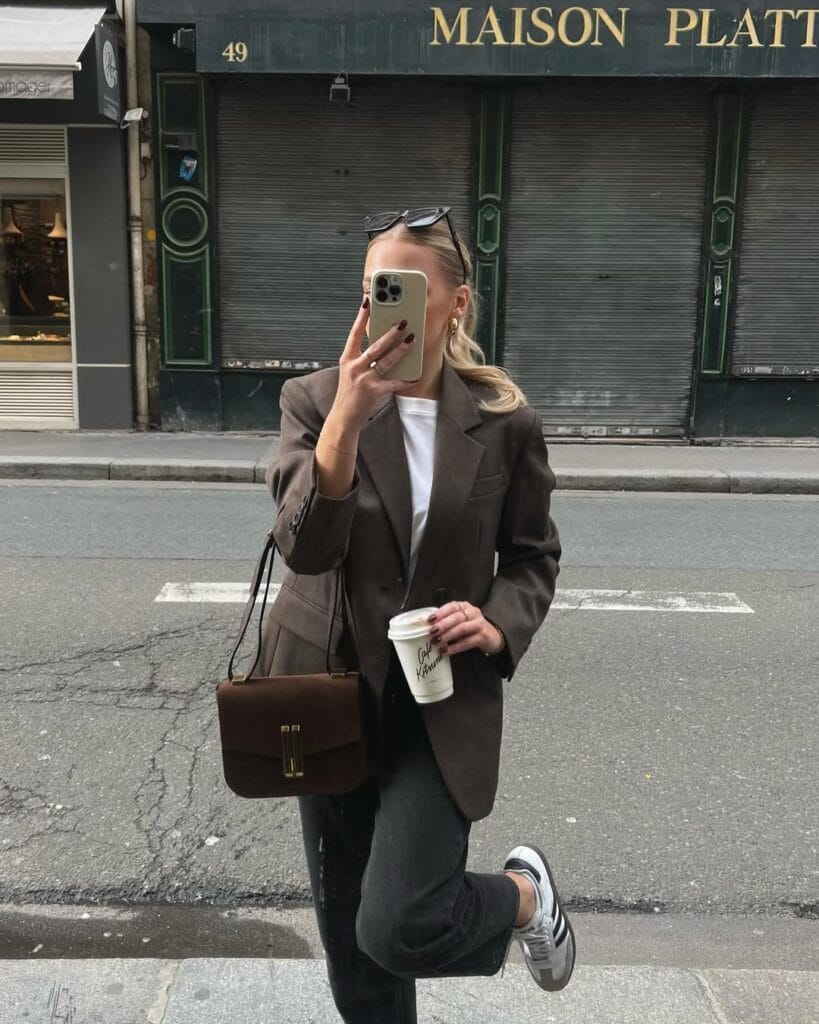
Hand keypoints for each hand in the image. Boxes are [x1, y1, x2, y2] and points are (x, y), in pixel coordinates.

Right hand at [327, 298, 418, 435]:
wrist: (344, 417)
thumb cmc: (350, 393)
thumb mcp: (350, 372)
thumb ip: (363, 358)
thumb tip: (383, 344)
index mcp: (347, 359)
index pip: (354, 334)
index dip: (361, 317)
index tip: (368, 301)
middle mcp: (354, 367)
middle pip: (375, 346)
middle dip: (390, 333)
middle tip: (403, 322)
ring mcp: (363, 379)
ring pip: (386, 361)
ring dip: (400, 350)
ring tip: (412, 340)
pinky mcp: (373, 391)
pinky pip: (394, 384)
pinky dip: (406, 381)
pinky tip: (415, 377)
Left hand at [427, 602, 504, 656]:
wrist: (491, 636)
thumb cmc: (470, 627)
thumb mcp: (460, 620)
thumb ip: (447, 621)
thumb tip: (428, 627)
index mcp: (464, 606)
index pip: (452, 606)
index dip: (441, 612)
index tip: (430, 620)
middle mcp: (473, 612)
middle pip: (456, 617)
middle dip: (443, 625)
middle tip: (432, 632)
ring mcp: (479, 624)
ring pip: (462, 628)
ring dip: (448, 635)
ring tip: (437, 642)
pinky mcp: (483, 636)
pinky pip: (467, 642)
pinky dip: (455, 647)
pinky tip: (446, 650)